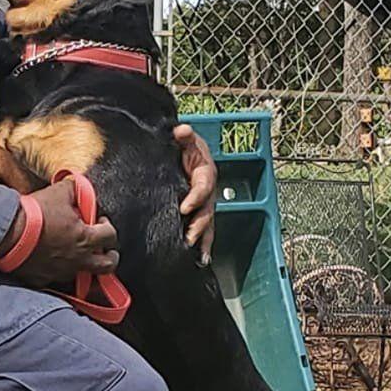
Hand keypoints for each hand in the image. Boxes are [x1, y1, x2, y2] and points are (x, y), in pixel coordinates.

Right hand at [0, 177, 118, 286]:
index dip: (108, 227)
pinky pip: (57, 278)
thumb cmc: (35, 213)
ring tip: (76, 253)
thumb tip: (80, 188)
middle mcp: (78, 259)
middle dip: (110, 257)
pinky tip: (52, 260)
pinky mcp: (44, 280)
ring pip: (83, 274)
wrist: (7, 233)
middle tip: (104, 249)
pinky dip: (58, 270)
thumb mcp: (59, 192)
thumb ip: (75, 190)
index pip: (111, 236)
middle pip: (107, 266)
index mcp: (85, 238)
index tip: (99, 221)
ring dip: (84, 263)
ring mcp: (62, 272)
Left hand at [174, 123, 216, 261]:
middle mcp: (209, 190)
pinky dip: (204, 245)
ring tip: (198, 255)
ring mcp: (206, 204)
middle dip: (199, 226)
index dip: (195, 198)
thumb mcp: (184, 138)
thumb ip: (183, 136)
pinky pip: (204, 230)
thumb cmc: (185, 145)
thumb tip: (181, 131)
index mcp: (206, 172)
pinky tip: (201, 259)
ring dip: (203, 240)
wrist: (185, 151)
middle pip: (207, 210)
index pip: (203, 186)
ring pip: (208, 224)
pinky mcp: (200, 212)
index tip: (184, 208)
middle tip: (189, 237)